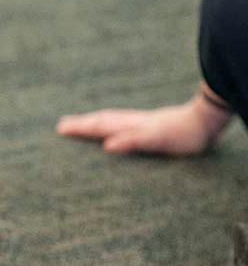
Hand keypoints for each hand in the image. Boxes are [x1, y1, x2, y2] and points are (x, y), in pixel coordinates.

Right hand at [57, 88, 232, 156]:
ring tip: (82, 123)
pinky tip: (116, 129)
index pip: (98, 126)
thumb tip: (106, 146)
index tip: (60, 129)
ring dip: (94, 122)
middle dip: (81, 123)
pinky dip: (111, 124)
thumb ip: (131, 141)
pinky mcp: (151, 126)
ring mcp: (141, 122)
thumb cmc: (182, 135)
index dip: (79, 128)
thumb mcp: (156, 141)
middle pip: (101, 121)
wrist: (205, 121)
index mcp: (129, 127)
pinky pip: (122, 124)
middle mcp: (132, 122)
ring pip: (111, 120)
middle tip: (62, 125)